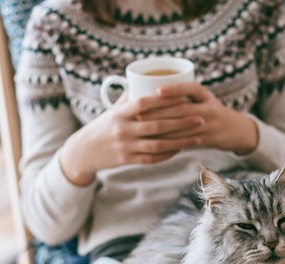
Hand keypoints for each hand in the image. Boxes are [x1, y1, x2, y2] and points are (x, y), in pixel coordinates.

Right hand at [60, 94, 204, 185]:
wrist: (84, 151)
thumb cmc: (103, 126)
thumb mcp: (113, 111)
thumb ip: (131, 99)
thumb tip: (149, 80)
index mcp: (119, 113)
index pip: (144, 103)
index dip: (165, 100)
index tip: (185, 97)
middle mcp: (123, 130)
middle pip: (157, 125)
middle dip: (182, 122)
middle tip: (200, 117)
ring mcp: (126, 146)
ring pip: (159, 145)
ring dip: (181, 141)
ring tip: (199, 137)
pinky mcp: (128, 160)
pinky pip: (153, 158)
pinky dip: (169, 154)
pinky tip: (182, 149)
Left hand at [139, 82, 258, 154]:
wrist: (236, 130)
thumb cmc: (211, 111)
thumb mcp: (203, 99)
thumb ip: (183, 95)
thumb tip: (150, 90)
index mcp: (207, 95)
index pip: (192, 88)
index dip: (176, 89)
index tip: (158, 90)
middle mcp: (210, 109)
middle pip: (183, 109)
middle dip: (160, 112)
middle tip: (139, 115)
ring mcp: (210, 125)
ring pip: (182, 127)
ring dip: (162, 129)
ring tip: (144, 129)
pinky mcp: (208, 139)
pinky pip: (187, 141)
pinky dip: (171, 141)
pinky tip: (157, 142)